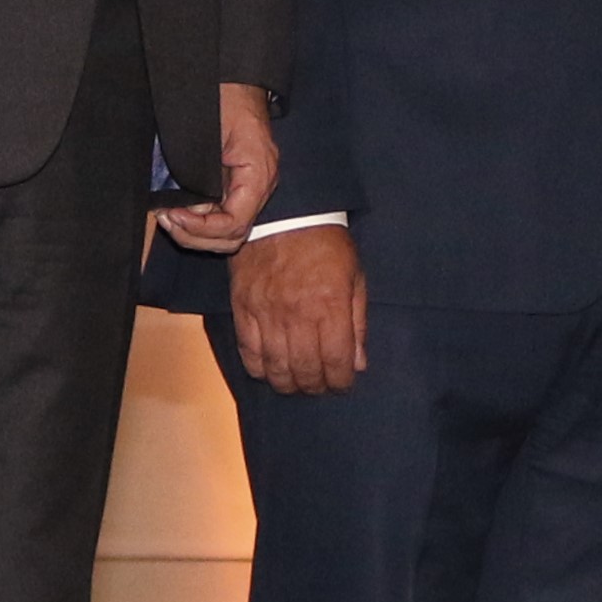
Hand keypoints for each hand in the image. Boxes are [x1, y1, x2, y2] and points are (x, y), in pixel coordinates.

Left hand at [155, 83, 281, 252]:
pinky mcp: (238, 187)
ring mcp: (250, 189)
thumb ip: (201, 173)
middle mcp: (259, 188)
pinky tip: (179, 211)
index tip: (175, 215)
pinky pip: (222, 218)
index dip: (203, 228)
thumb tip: (188, 206)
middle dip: (196, 236)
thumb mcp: (210, 132)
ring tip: (169, 217)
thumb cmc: (225, 98)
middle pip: (232, 237)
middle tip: (168, 218)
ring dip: (196, 233)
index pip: (236, 224)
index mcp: (258, 175)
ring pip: (227, 234)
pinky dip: (200, 223)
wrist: (236, 81)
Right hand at [229, 222, 367, 393]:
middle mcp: (297, 314)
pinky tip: (271, 369)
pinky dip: (260, 369)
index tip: (343, 383)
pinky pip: (248, 353)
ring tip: (297, 382)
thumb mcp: (354, 277)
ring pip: (276, 369)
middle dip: (316, 386)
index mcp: (330, 305)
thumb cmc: (325, 244)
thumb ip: (358, 323)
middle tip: (321, 385)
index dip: (341, 382)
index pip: (336, 361)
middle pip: (306, 371)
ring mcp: (267, 313)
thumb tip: (359, 364)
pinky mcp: (243, 309)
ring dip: (288, 384)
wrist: (283, 214)